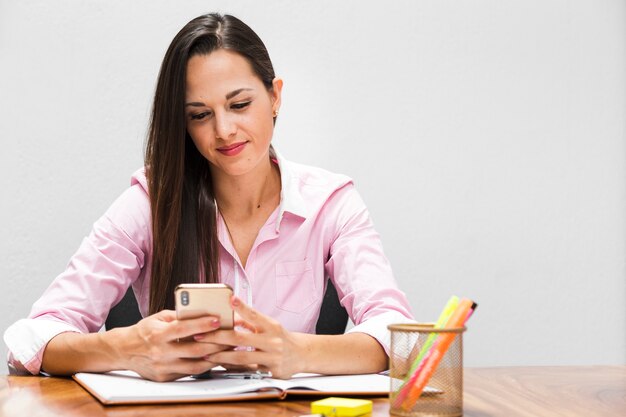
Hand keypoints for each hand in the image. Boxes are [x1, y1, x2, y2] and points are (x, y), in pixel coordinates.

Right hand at [113, 310, 228, 380]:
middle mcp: (160, 352)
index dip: (201, 324)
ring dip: (214, 357)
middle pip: (194, 349)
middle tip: (231, 337)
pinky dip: (203, 365)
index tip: (217, 320)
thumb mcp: (159, 318)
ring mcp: (163, 367)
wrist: (123, 350)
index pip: (182, 328)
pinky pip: (189, 372)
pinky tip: (214, 359)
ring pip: (195, 365)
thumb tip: (202, 312)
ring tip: (228, 349)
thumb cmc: (144, 331)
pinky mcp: (165, 377)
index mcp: (158, 334)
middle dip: (216, 343)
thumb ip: (179, 316)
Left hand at [195, 297, 304, 378]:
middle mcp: (272, 341)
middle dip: (218, 337)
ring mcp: (272, 357)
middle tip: (201, 335)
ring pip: (241, 357)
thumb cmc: (282, 337)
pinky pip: (247, 370)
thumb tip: (232, 314)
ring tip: (205, 353)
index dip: (242, 307)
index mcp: (272, 326)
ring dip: (220, 356)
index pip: (255, 315)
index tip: (230, 299)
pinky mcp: (271, 371)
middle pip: (240, 338)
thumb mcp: (270, 325)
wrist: (303, 354)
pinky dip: (233, 367)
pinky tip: (221, 364)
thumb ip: (252, 321)